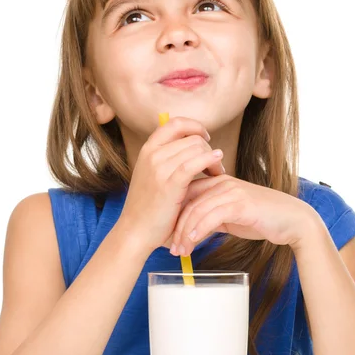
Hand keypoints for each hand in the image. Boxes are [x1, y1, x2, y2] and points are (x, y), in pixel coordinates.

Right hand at [118, 116, 225, 254]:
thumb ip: (167, 160)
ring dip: (213, 158)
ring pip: (197, 148)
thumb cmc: (148, 208)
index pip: (176, 123)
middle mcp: (153, 154)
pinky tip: (218, 168)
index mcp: (148, 149)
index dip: (195, 127)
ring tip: (217, 173)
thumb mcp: (151, 176)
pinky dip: (210, 161)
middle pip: (192, 137)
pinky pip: (196, 162)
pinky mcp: (170, 183)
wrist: (135, 231)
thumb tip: (191, 149)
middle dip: (209, 148)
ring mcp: (160, 167)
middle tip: (216, 166)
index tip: (206, 139)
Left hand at [170, 174, 318, 255]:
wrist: (292, 220)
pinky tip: (192, 243)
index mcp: (217, 182)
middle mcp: (222, 182)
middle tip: (171, 248)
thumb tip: (193, 231)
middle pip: (187, 201)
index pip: (186, 194)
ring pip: (197, 209)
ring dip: (185, 233)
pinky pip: (211, 216)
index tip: (168, 238)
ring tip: (180, 251)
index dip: (174, 216)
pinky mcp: (240, 203)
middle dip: (176, 227)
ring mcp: (231, 191)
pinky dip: (198, 231)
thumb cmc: (262, 219)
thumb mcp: (231, 217)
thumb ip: (212, 218)